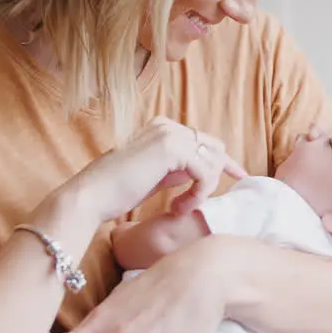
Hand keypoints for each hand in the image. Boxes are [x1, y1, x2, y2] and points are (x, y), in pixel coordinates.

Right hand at [59, 116, 246, 223]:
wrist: (91, 196)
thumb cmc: (117, 191)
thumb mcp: (155, 176)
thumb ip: (177, 168)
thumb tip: (203, 170)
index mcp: (162, 127)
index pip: (205, 141)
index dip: (224, 161)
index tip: (240, 176)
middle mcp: (168, 125)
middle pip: (215, 148)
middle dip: (216, 176)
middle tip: (194, 202)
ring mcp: (171, 134)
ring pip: (213, 161)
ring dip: (203, 190)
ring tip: (180, 207)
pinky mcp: (173, 149)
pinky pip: (205, 173)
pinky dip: (198, 194)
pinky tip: (178, 207)